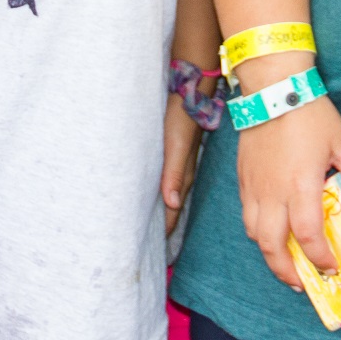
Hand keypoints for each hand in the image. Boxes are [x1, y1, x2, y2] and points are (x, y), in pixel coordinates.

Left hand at [163, 93, 202, 233]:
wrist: (190, 87)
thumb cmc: (181, 115)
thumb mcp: (176, 144)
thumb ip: (174, 172)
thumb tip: (170, 204)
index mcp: (184, 176)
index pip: (173, 211)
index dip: (165, 230)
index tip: (154, 253)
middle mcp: (184, 172)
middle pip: (172, 206)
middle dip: (163, 225)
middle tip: (150, 246)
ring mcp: (180, 161)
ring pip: (171, 193)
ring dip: (162, 209)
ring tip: (150, 225)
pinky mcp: (174, 150)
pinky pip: (169, 178)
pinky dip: (162, 189)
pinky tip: (155, 191)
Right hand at [232, 58, 340, 288]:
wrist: (273, 87)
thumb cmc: (312, 114)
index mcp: (301, 186)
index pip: (308, 236)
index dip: (320, 257)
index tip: (332, 267)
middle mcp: (273, 192)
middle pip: (272, 247)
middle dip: (287, 272)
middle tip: (303, 281)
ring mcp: (254, 186)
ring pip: (254, 235)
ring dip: (270, 255)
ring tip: (286, 263)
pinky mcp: (243, 178)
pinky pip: (246, 215)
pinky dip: (258, 232)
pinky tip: (272, 231)